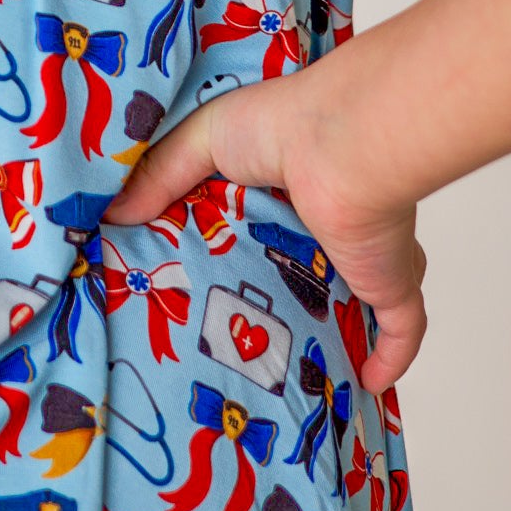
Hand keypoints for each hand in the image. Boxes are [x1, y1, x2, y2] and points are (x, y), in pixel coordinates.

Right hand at [101, 62, 426, 394]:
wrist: (342, 146)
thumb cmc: (278, 127)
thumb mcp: (198, 138)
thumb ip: (158, 175)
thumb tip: (110, 216)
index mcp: (289, 187)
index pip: (269, 226)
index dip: (240, 250)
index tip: (201, 281)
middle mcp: (333, 224)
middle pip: (310, 271)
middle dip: (285, 299)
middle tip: (238, 336)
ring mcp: (364, 257)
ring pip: (357, 303)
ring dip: (337, 330)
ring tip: (290, 368)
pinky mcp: (390, 285)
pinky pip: (400, 333)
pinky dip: (391, 357)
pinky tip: (367, 383)